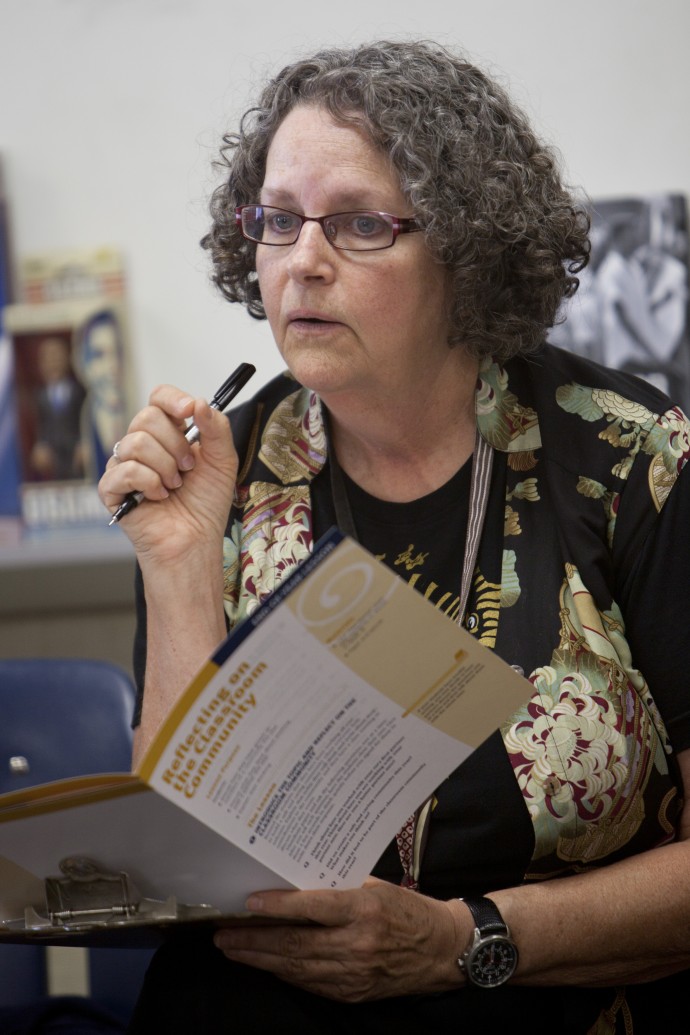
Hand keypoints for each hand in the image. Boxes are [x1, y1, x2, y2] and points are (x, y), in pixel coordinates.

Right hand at [98, 384, 237, 563]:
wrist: (195, 540)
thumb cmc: (206, 503)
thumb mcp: (222, 461)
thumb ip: (217, 428)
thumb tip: (199, 402)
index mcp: (168, 433)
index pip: (159, 398)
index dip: (172, 400)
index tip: (190, 411)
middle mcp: (143, 445)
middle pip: (146, 417)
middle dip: (175, 444)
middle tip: (188, 468)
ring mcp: (124, 465)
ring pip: (136, 443)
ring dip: (165, 467)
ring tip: (174, 486)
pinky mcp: (111, 488)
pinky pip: (125, 469)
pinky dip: (149, 483)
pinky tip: (158, 497)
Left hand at [213, 878, 465, 1001]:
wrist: (443, 950)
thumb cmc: (409, 910)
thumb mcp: (376, 887)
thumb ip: (339, 886)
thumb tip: (298, 881)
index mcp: (364, 910)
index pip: (313, 908)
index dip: (279, 906)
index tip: (249, 902)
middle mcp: (357, 943)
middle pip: (296, 944)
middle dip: (254, 940)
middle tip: (223, 934)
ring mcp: (354, 972)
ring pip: (297, 968)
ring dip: (261, 960)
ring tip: (233, 949)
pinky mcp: (354, 993)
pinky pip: (311, 983)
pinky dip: (285, 973)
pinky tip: (266, 964)